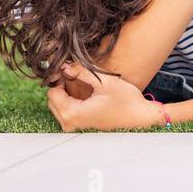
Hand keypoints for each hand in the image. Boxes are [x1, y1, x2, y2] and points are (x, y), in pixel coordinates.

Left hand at [45, 61, 164, 131]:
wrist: (140, 115)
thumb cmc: (126, 101)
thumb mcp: (104, 81)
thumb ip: (80, 71)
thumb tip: (64, 65)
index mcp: (73, 113)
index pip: (52, 92)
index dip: (60, 78)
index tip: (70, 69)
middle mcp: (70, 123)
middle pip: (52, 99)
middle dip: (62, 85)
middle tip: (77, 74)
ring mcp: (75, 126)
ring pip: (58, 104)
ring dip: (66, 92)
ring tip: (83, 82)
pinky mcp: (80, 125)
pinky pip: (65, 109)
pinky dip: (71, 98)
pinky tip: (85, 92)